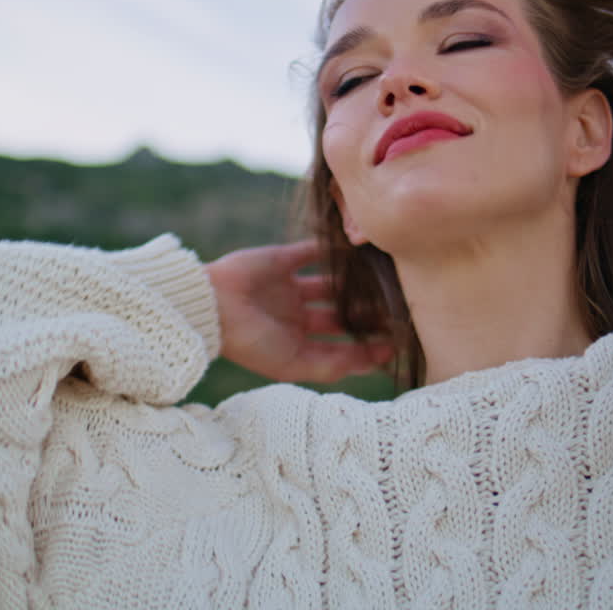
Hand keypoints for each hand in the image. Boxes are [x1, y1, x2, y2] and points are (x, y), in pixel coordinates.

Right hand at [206, 240, 393, 383]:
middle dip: (369, 312)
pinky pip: (313, 252)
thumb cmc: (250, 342)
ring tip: (386, 278)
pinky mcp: (281, 260)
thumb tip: (374, 361)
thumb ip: (332, 364)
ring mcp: (288, 287)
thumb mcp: (293, 364)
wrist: (211, 307)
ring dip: (356, 282)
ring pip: (331, 283)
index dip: (368, 344)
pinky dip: (333, 249)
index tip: (400, 340)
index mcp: (297, 343)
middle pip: (341, 313)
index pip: (341, 344)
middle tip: (402, 305)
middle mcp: (296, 316)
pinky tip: (358, 248)